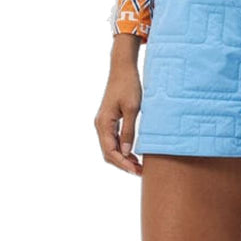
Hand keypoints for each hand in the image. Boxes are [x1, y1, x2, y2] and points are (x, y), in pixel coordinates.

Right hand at [95, 33, 143, 174]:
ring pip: (110, 148)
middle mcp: (100, 125)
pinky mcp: (109, 121)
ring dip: (123, 158)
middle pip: (108, 153)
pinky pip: (113, 140)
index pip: (110, 151)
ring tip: (139, 166)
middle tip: (140, 172)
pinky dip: (122, 149)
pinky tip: (134, 154)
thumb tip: (128, 152)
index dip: (123, 164)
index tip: (136, 171)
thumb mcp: (133, 109)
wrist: (122, 68)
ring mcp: (104, 123)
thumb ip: (129, 132)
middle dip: (123, 164)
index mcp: (104, 123)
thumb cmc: (129, 86)